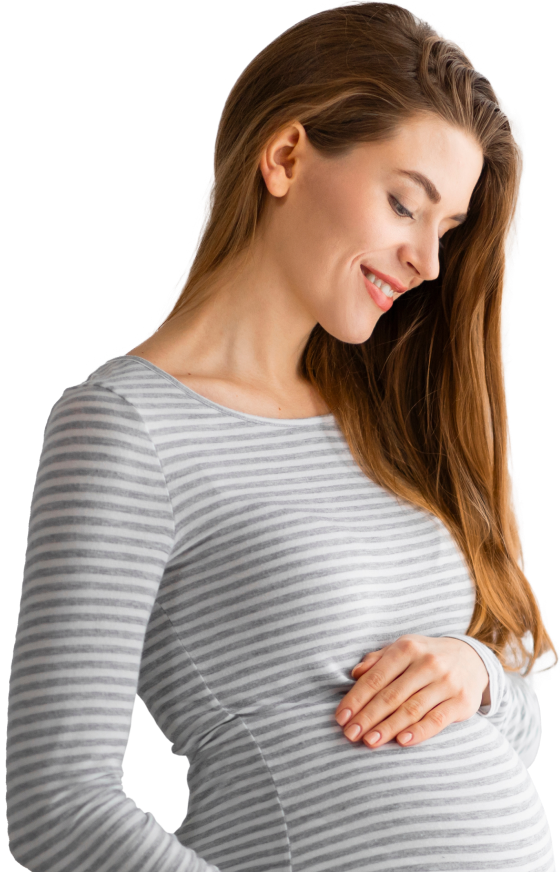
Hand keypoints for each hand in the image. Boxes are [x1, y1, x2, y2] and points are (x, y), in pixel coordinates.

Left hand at [334, 634, 489, 748]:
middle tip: (350, 734)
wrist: (472, 658)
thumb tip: (355, 673)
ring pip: (411, 709)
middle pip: (391, 695)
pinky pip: (437, 720)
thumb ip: (378, 660)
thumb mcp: (403, 648)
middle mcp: (427, 663)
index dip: (357, 698)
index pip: (376, 677)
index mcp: (407, 648)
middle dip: (368, 717)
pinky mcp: (462, 702)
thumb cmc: (426, 656)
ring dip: (388, 728)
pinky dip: (419, 732)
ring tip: (369, 741)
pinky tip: (402, 742)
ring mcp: (446, 682)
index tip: (341, 717)